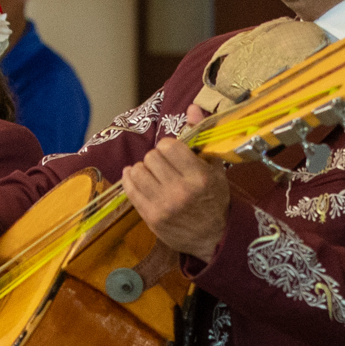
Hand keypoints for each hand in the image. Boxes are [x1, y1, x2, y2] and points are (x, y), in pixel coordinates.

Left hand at [124, 136, 229, 262]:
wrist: (212, 237)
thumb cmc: (214, 199)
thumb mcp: (215, 168)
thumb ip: (201, 136)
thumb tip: (191, 107)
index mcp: (199, 177)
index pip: (168, 146)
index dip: (168, 146)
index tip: (173, 153)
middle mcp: (180, 191)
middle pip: (151, 157)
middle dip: (156, 158)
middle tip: (163, 166)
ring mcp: (163, 205)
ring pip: (137, 171)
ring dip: (143, 169)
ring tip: (152, 174)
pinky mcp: (150, 217)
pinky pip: (129, 189)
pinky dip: (130, 179)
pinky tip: (137, 178)